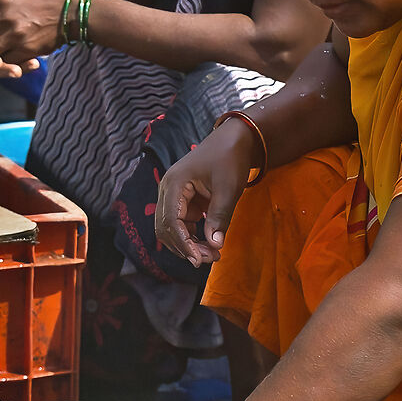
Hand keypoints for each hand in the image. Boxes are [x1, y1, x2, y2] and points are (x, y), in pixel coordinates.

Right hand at [155, 118, 254, 267]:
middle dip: (185, 246)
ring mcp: (174, 195)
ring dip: (188, 244)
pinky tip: (209, 244)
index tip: (199, 260)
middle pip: (166, 227)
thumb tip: (215, 245)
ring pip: (171, 229)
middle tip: (210, 258)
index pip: (170, 220)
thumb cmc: (231, 158)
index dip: (183, 243)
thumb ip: (220, 217)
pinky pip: (182, 224)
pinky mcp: (183, 200)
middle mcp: (168, 190)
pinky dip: (192, 237)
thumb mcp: (229, 188)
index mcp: (175, 183)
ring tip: (212, 254)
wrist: (235, 140)